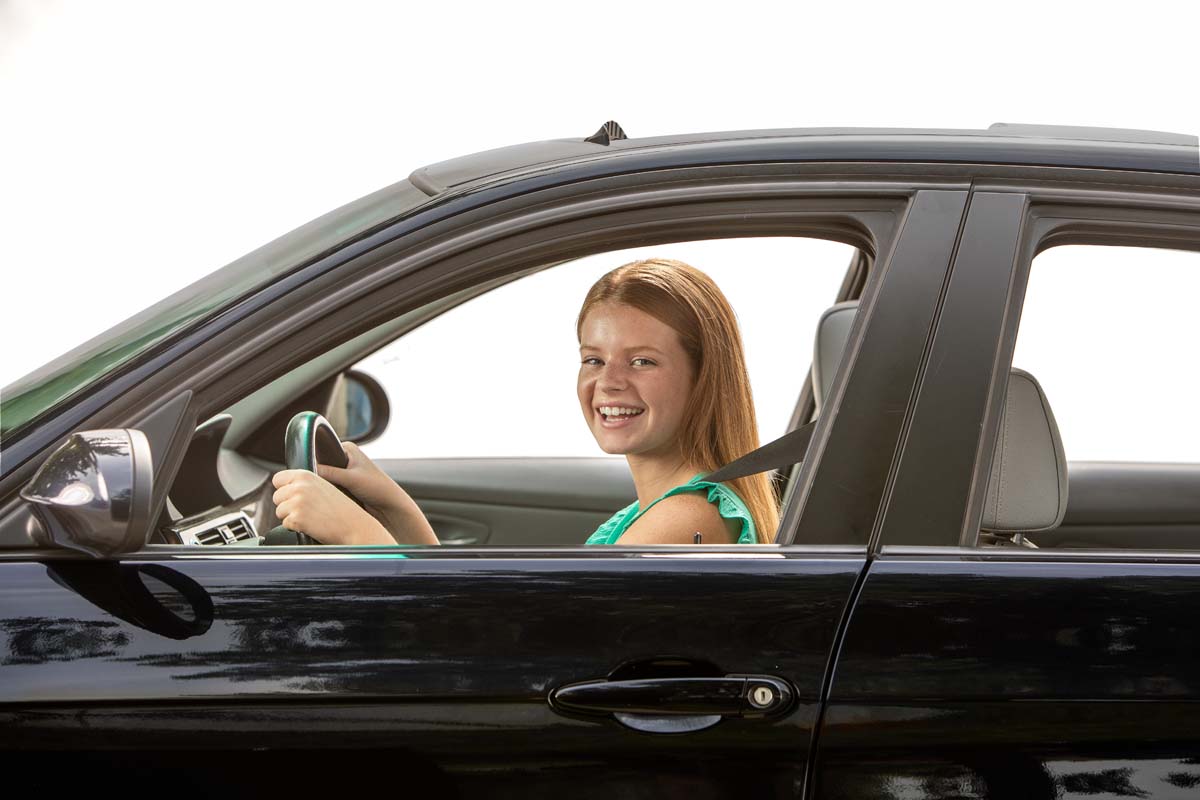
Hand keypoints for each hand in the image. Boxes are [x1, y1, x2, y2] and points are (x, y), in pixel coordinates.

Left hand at [271, 469, 394, 544]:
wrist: (354, 525)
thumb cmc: (342, 509)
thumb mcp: (324, 486)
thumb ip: (304, 483)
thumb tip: (285, 487)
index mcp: (306, 475)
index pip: (278, 479)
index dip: (284, 489)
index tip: (295, 496)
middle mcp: (299, 486)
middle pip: (276, 497)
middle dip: (287, 505)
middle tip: (307, 510)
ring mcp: (297, 502)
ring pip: (279, 511)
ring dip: (291, 517)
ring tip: (311, 517)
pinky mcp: (296, 518)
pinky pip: (285, 524)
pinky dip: (295, 527)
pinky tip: (311, 525)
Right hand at [311, 443, 438, 544]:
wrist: (390, 506)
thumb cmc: (378, 488)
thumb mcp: (351, 479)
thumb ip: (329, 473)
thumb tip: (306, 471)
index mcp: (348, 448)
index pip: (322, 452)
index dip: (314, 463)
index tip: (307, 475)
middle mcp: (346, 458)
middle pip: (321, 466)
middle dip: (319, 477)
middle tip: (318, 487)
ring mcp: (345, 472)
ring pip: (324, 478)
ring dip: (324, 486)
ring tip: (325, 493)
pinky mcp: (345, 485)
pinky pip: (330, 487)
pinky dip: (329, 492)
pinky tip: (328, 499)